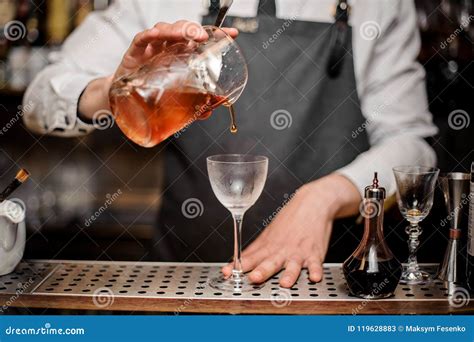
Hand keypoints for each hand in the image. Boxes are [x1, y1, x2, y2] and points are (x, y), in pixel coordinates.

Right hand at [78, 21, 237, 119]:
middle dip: (195, 29)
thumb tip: (208, 111)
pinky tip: (155, 35)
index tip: (233, 34)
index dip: (216, 35)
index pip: (200, 40)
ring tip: (187, 34)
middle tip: (204, 37)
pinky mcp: (136, 51)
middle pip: (184, 30)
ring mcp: (152, 47)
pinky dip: (149, 35)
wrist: (124, 100)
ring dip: (177, 29)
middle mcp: (168, 47)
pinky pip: (142, 38)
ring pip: (165, 29)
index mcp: (181, 55)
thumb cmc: (152, 93)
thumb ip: (192, 104)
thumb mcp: (175, 99)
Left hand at [222, 173, 360, 287]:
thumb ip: (255, 250)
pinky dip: (316, 270)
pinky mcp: (315, 253)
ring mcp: (298, 252)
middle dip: (261, 271)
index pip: (250, 258)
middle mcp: (282, 250)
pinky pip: (316, 263)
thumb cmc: (290, 219)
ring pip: (293, 265)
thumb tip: (238, 260)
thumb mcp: (269, 233)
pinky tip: (314, 277)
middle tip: (254, 278)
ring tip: (284, 283)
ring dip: (289, 274)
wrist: (312, 203)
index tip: (227, 273)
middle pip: (270, 262)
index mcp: (269, 246)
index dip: (238, 266)